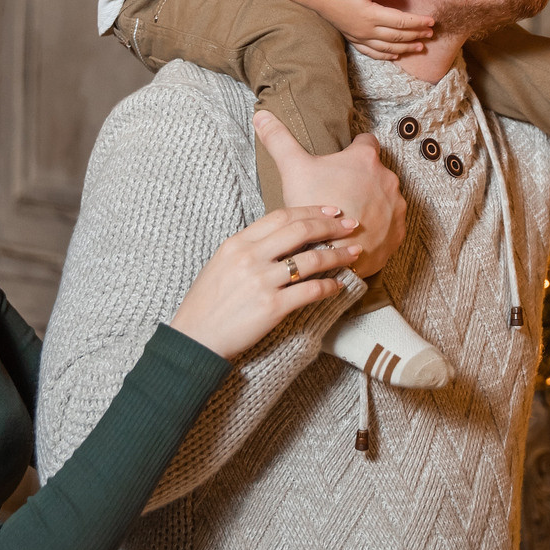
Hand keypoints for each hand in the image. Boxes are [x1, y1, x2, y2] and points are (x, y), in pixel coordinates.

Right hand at [166, 203, 362, 360]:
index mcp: (237, 243)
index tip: (332, 210)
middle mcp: (250, 258)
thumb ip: (249, 247)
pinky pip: (310, 292)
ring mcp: (262, 282)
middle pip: (300, 231)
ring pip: (311, 260)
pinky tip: (338, 285)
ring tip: (354, 253)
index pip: (282, 216)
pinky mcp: (272, 307)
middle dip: (331, 226)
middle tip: (351, 225)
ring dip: (338, 255)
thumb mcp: (222, 263)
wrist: (195, 338)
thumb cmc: (207, 303)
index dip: (311, 210)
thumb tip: (281, 237)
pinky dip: (329, 286)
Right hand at [257, 112, 404, 278]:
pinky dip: (380, 227)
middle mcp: (388, 178)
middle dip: (361, 180)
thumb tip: (261, 115)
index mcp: (365, 158)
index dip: (354, 148)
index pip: (366, 141)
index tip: (342, 161)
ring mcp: (396, 206)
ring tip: (349, 215)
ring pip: (386, 198)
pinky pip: (391, 224)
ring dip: (373, 203)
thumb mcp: (293, 169)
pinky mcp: (398, 231)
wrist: (331, 253)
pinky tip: (359, 233)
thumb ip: (279, 139)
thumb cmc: (314, 208)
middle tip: (339, 193)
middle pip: (376, 172)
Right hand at [311, 0, 432, 60]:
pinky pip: (372, 52)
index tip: (431, 22)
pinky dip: (385, 55)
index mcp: (371, 15)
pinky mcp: (353, 38)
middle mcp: (367, 29)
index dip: (418, 22)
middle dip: (416, 35)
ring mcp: (360, 36)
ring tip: (420, 47)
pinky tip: (394, 56)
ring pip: (387, 47)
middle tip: (431, 34)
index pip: (401, 22)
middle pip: (397, 36)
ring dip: (405, 48)